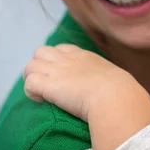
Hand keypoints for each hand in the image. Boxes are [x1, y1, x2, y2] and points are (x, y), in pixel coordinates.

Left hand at [23, 44, 137, 120]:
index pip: (62, 49)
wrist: (114, 96)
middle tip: (48, 84)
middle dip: (40, 67)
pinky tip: (42, 100)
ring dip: (32, 79)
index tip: (62, 77)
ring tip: (42, 94)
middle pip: (41, 52)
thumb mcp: (115, 77)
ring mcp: (57, 71)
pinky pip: (29, 83)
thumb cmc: (121, 90)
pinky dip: (31, 92)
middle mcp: (68, 60)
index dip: (56, 60)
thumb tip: (114, 89)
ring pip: (30, 66)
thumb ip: (107, 78)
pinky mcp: (48, 85)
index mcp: (84, 56)